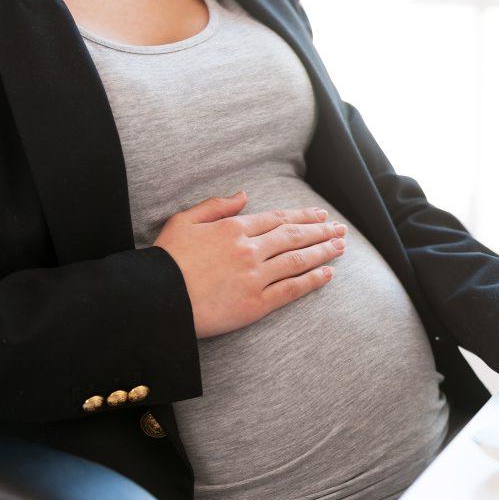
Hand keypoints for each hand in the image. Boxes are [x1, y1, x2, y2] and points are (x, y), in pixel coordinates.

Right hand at [154, 191, 346, 337]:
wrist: (154, 300)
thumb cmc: (164, 261)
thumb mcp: (183, 222)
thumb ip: (214, 206)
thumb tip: (243, 195)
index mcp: (233, 229)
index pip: (277, 219)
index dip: (302, 216)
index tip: (320, 215)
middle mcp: (249, 250)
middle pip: (294, 236)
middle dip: (321, 231)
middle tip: (340, 229)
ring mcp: (254, 277)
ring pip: (298, 260)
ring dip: (323, 251)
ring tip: (341, 246)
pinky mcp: (255, 304)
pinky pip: (291, 289)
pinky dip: (312, 280)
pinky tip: (328, 274)